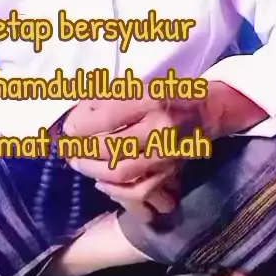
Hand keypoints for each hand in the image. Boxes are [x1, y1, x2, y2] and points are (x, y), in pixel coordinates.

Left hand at [63, 93, 201, 218]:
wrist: (207, 111)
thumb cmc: (167, 94)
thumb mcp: (138, 85)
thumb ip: (106, 99)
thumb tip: (76, 116)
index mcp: (151, 100)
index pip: (108, 118)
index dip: (81, 126)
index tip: (68, 128)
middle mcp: (161, 128)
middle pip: (112, 147)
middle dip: (84, 151)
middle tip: (70, 149)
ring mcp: (167, 154)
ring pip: (122, 171)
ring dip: (94, 170)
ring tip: (79, 163)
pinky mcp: (170, 172)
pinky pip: (138, 190)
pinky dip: (115, 189)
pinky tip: (101, 181)